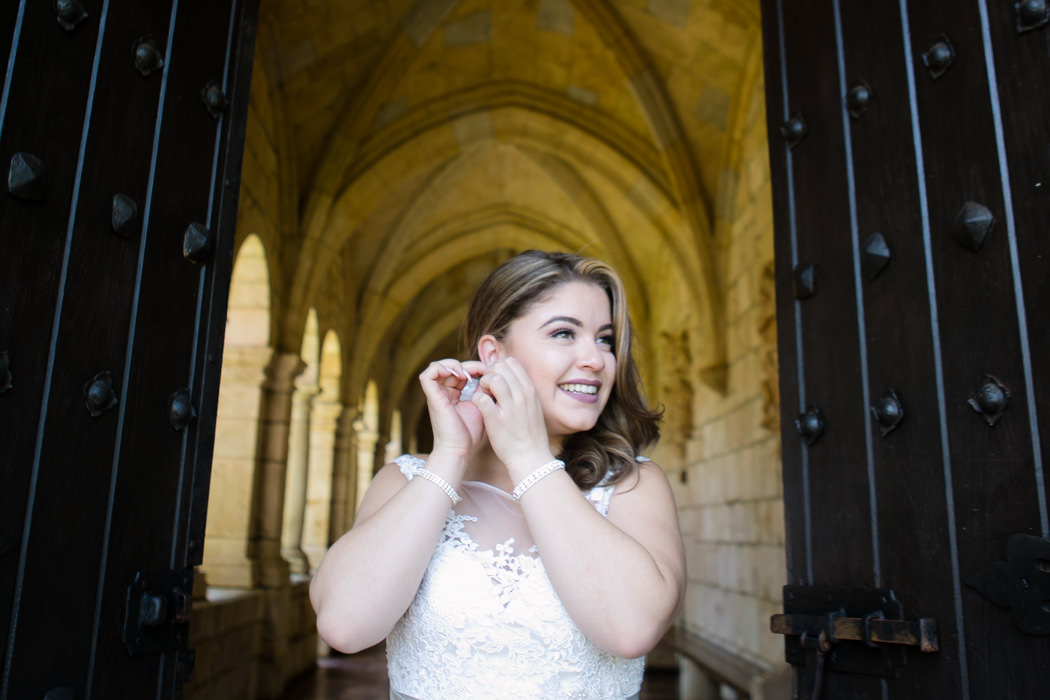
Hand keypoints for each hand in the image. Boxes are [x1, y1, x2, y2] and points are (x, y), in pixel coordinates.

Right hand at [419, 359, 486, 457]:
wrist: (460, 449)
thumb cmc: (471, 433)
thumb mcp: (481, 405)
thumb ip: (483, 390)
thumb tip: (491, 374)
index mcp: (454, 394)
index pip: (460, 371)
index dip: (474, 367)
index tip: (489, 371)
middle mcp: (443, 392)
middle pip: (449, 366)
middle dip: (466, 364)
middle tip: (481, 369)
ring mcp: (436, 394)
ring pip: (436, 366)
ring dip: (453, 364)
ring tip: (467, 372)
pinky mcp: (432, 397)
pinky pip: (428, 374)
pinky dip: (441, 368)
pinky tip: (459, 374)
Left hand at [471, 358, 554, 479]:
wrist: (531, 458)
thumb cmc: (529, 433)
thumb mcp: (533, 406)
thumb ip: (522, 390)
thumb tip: (509, 377)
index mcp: (530, 390)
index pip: (511, 363)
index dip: (499, 367)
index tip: (495, 378)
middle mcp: (522, 395)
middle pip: (500, 366)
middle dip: (489, 372)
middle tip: (486, 387)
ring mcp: (510, 408)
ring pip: (492, 379)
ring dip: (483, 384)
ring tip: (484, 395)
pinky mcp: (496, 421)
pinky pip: (481, 398)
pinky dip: (477, 399)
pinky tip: (480, 406)